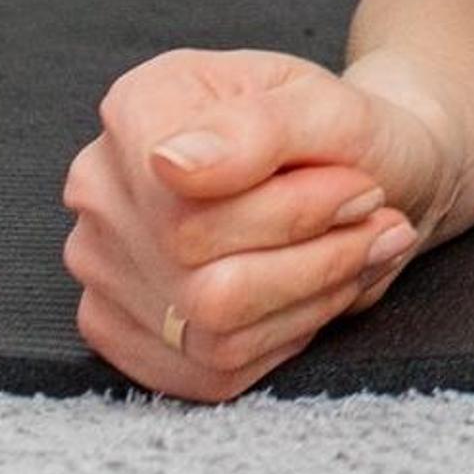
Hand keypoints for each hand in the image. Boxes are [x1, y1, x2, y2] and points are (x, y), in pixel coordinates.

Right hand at [60, 48, 449, 401]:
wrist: (366, 173)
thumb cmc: (343, 133)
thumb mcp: (330, 105)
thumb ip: (259, 126)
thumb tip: (172, 164)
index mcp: (139, 108)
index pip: (189, 194)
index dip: (295, 205)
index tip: (358, 186)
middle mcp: (102, 190)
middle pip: (200, 262)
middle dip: (316, 247)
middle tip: (371, 215)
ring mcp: (105, 269)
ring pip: (211, 324)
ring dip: (312, 292)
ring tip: (359, 248)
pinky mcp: (128, 337)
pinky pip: (212, 368)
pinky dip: (289, 333)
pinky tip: (320, 288)